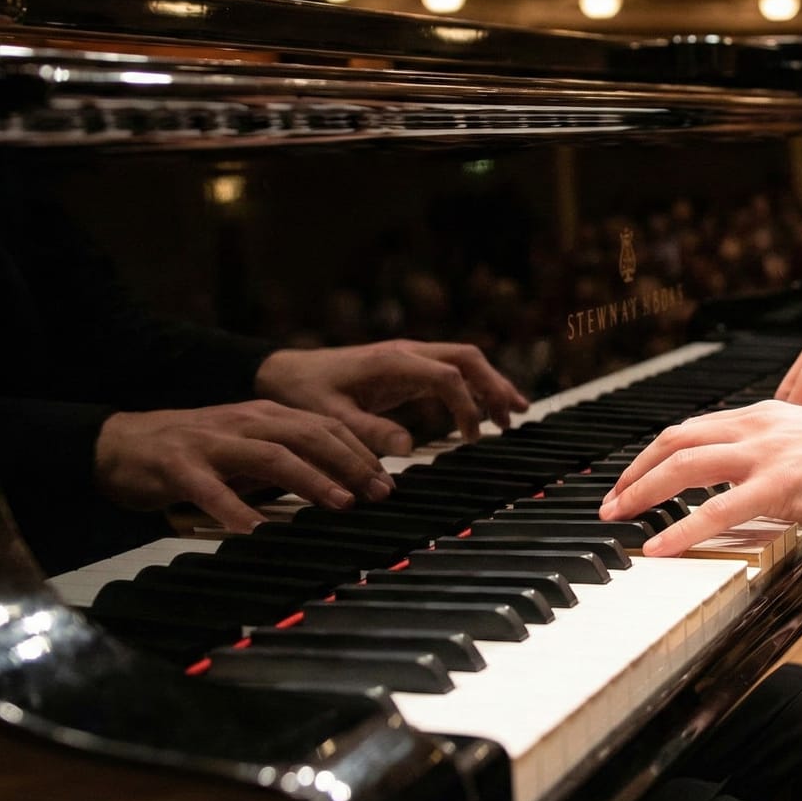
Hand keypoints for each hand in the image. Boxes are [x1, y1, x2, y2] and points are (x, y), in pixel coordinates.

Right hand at [95, 400, 390, 531]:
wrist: (121, 443)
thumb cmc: (193, 453)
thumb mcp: (246, 449)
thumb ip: (287, 460)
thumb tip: (340, 484)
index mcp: (264, 416)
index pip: (324, 426)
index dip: (360, 452)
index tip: (387, 481)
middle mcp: (244, 422)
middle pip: (307, 436)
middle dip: (349, 464)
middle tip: (378, 494)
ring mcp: (212, 442)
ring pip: (270, 456)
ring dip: (310, 480)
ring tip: (339, 504)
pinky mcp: (179, 465)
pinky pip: (211, 488)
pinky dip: (235, 509)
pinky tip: (254, 531)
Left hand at [254, 341, 530, 453]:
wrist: (284, 373)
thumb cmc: (305, 395)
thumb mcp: (331, 418)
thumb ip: (368, 432)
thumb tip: (408, 447)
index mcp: (393, 361)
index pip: (447, 375)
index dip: (466, 405)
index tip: (471, 437)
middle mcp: (406, 353)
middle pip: (466, 358)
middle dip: (495, 384)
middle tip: (517, 415)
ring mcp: (407, 357)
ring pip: (462, 362)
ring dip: (489, 384)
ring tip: (512, 416)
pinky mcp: (405, 368)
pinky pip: (448, 372)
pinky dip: (471, 388)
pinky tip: (481, 413)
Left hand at [599, 400, 801, 556]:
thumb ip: (774, 460)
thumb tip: (744, 489)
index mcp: (767, 415)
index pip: (693, 430)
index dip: (654, 455)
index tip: (632, 480)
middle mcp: (762, 425)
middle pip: (676, 441)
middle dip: (634, 471)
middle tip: (610, 502)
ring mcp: (771, 453)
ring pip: (686, 465)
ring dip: (642, 491)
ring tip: (617, 518)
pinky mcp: (784, 485)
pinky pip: (718, 509)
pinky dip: (681, 528)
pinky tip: (659, 546)